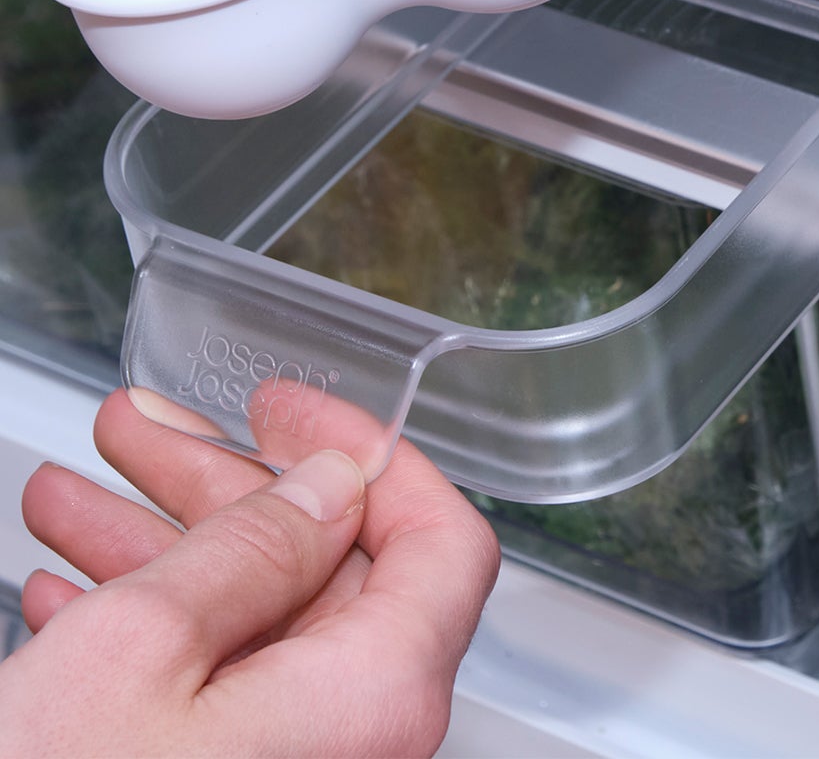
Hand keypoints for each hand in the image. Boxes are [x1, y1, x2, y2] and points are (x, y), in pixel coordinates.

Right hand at [1, 389, 498, 757]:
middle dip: (217, 487)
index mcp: (375, 699)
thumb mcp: (144, 649)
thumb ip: (257, 546)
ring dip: (157, 550)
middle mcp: (355, 746)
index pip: (440, 542)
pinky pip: (211, 699)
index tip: (284, 407)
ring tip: (66, 491)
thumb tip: (335, 481)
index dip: (370, 454)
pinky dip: (142, 634)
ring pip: (250, 630)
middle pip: (326, 576)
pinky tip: (63, 594)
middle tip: (135, 427)